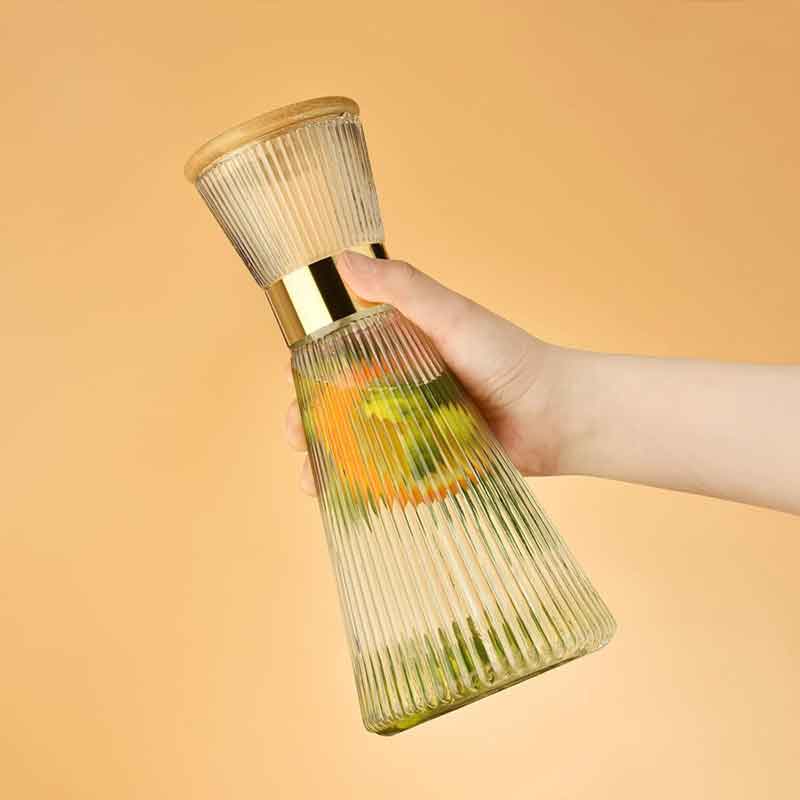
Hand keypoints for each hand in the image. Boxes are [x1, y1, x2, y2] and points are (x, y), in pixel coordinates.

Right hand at [285, 251, 567, 494]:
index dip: (307, 379)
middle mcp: (396, 388)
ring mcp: (410, 428)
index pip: (335, 362)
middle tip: (299, 445)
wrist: (556, 414)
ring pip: (355, 447)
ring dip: (327, 464)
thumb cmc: (508, 357)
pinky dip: (360, 488)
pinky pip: (385, 477)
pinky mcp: (426, 463)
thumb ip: (403, 289)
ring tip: (313, 481)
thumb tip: (342, 260)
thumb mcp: (453, 316)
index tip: (293, 396)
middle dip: (308, 429)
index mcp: (394, 350)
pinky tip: (343, 499)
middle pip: (336, 409)